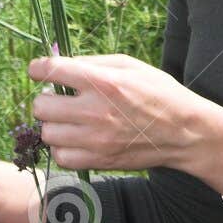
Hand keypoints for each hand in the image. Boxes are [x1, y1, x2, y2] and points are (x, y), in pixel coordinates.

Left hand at [28, 52, 200, 172]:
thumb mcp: (131, 66)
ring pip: (47, 133)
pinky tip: (74, 139)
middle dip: (46, 99)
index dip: (37, 68)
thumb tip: (61, 65)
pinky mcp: (99, 160)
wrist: (185, 133)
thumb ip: (93, 63)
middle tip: (59, 98)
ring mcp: (95, 139)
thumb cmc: (160, 94)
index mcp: (103, 82)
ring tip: (68, 121)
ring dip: (53, 125)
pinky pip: (61, 156)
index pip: (51, 71)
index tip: (38, 70)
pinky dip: (63, 147)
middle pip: (41, 106)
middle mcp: (95, 111)